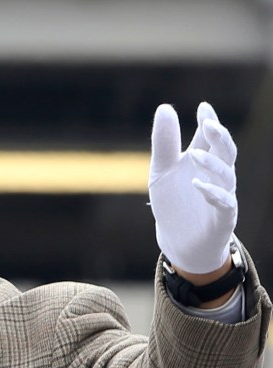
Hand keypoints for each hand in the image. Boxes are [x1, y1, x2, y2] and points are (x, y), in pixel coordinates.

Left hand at [148, 101, 237, 273]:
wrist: (177, 240)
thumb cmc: (173, 203)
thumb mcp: (161, 172)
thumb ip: (164, 144)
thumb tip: (165, 107)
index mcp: (204, 161)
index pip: (210, 138)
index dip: (209, 122)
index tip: (203, 108)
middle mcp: (218, 175)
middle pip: (226, 151)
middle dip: (219, 137)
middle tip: (208, 124)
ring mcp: (223, 195)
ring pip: (226, 175)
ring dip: (212, 164)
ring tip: (194, 156)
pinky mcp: (223, 217)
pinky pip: (224, 202)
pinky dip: (213, 193)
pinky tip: (198, 185)